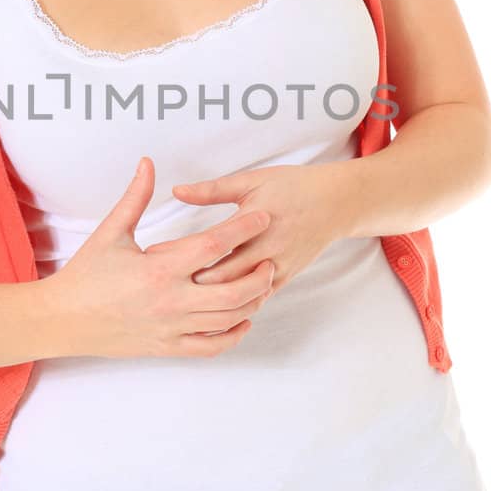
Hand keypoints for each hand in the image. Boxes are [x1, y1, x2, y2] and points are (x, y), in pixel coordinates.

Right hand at [46, 158, 277, 357]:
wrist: (62, 320)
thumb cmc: (85, 274)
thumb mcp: (111, 232)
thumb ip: (135, 197)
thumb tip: (148, 163)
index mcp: (159, 269)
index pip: (215, 245)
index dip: (243, 228)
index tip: (263, 216)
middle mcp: (170, 302)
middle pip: (234, 290)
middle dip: (260, 275)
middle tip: (270, 258)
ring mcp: (171, 328)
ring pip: (227, 320)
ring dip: (252, 303)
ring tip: (262, 285)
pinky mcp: (167, 348)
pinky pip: (210, 347)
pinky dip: (232, 335)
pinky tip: (242, 319)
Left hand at [170, 162, 343, 293]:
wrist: (337, 203)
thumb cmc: (292, 186)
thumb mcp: (251, 181)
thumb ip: (212, 190)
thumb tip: (177, 190)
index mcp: (254, 222)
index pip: (209, 246)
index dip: (180, 254)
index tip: (154, 257)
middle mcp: (266, 249)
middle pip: (220, 277)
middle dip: (187, 282)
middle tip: (157, 285)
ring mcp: (277, 267)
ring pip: (238, 295)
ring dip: (209, 299)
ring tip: (179, 300)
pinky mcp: (285, 278)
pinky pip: (257, 300)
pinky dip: (234, 306)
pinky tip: (210, 310)